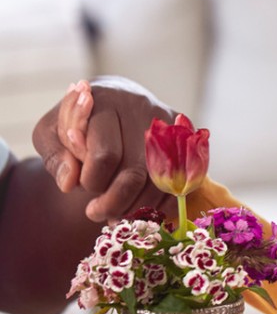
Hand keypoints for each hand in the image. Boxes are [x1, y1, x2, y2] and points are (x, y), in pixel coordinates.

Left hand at [32, 76, 177, 220]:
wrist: (116, 100)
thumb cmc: (78, 121)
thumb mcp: (51, 133)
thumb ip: (56, 158)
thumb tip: (69, 184)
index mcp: (105, 104)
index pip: (105, 156)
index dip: (91, 181)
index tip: (80, 188)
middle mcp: (142, 110)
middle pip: (136, 173)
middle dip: (114, 203)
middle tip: (97, 213)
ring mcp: (170, 125)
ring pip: (160, 184)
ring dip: (137, 207)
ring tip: (116, 212)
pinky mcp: (188, 140)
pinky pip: (181, 183)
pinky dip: (161, 204)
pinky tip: (141, 206)